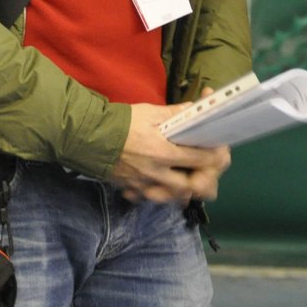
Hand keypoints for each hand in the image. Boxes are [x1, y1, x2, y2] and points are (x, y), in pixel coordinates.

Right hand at [110, 100, 231, 203]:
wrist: (87, 136)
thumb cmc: (121, 122)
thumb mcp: (149, 113)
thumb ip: (174, 113)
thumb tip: (194, 108)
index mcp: (163, 152)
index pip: (199, 160)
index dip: (213, 157)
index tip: (220, 153)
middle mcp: (155, 173)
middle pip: (189, 186)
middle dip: (202, 183)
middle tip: (208, 176)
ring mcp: (142, 184)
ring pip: (170, 197)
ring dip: (182, 192)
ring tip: (189, 185)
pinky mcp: (130, 189)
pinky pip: (149, 198)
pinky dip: (158, 195)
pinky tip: (162, 189)